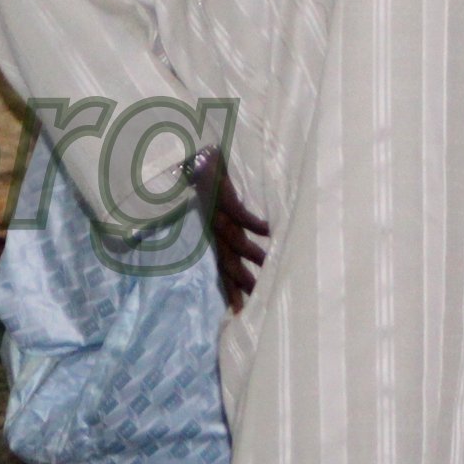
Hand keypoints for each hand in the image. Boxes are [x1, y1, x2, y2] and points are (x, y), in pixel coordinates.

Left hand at [197, 150, 269, 311]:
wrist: (190, 148)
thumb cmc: (214, 177)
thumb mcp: (226, 207)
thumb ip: (240, 225)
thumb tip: (268, 241)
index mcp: (218, 234)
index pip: (225, 268)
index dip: (232, 290)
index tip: (241, 314)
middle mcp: (216, 228)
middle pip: (228, 263)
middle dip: (243, 284)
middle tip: (258, 304)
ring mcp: (217, 211)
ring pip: (234, 241)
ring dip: (252, 256)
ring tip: (272, 268)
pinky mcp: (221, 193)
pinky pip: (237, 212)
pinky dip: (252, 222)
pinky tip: (268, 231)